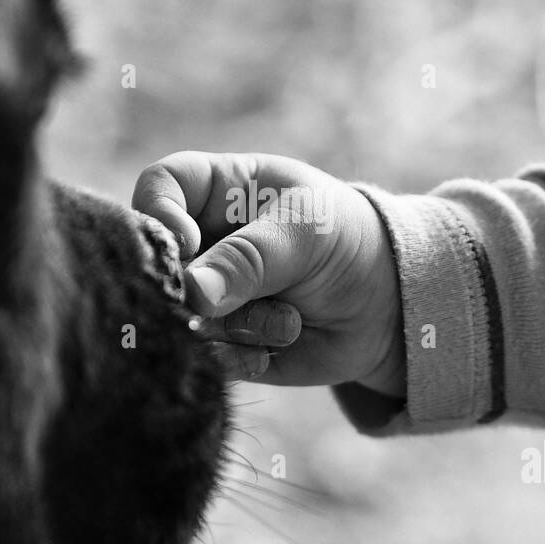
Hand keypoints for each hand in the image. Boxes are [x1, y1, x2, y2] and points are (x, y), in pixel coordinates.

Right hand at [133, 152, 405, 395]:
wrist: (386, 304)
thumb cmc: (344, 240)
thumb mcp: (305, 233)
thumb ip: (250, 258)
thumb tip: (193, 293)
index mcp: (213, 190)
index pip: (158, 186)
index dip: (159, 213)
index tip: (188, 242)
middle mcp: (197, 243)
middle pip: (158, 264)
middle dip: (197, 290)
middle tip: (233, 300)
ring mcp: (204, 295)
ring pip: (183, 317)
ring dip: (239, 326)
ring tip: (290, 318)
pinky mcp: (218, 342)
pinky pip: (206, 357)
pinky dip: (245, 355)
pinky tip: (284, 342)